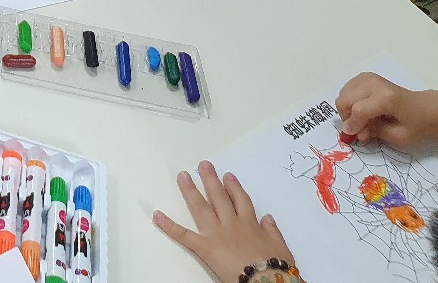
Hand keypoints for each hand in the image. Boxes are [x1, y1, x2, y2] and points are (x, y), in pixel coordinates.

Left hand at [154, 162, 295, 282]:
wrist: (266, 281)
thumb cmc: (275, 267)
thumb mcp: (280, 248)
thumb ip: (273, 231)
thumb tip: (268, 218)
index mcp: (249, 224)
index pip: (241, 200)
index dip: (234, 187)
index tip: (228, 176)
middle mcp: (232, 224)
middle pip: (219, 197)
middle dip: (210, 180)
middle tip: (203, 165)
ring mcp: (217, 234)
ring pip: (201, 207)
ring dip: (191, 190)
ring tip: (183, 176)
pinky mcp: (205, 247)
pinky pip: (184, 235)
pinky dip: (169, 225)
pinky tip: (157, 215)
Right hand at [337, 73, 437, 147]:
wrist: (429, 108)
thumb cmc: (418, 125)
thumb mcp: (399, 137)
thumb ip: (374, 132)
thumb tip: (354, 132)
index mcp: (386, 98)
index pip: (358, 110)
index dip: (352, 125)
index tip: (351, 136)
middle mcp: (375, 84)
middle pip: (345, 99)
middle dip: (347, 117)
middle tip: (358, 129)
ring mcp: (369, 78)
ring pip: (343, 94)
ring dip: (348, 109)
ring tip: (362, 119)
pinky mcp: (367, 77)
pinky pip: (347, 89)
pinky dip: (349, 101)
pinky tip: (361, 108)